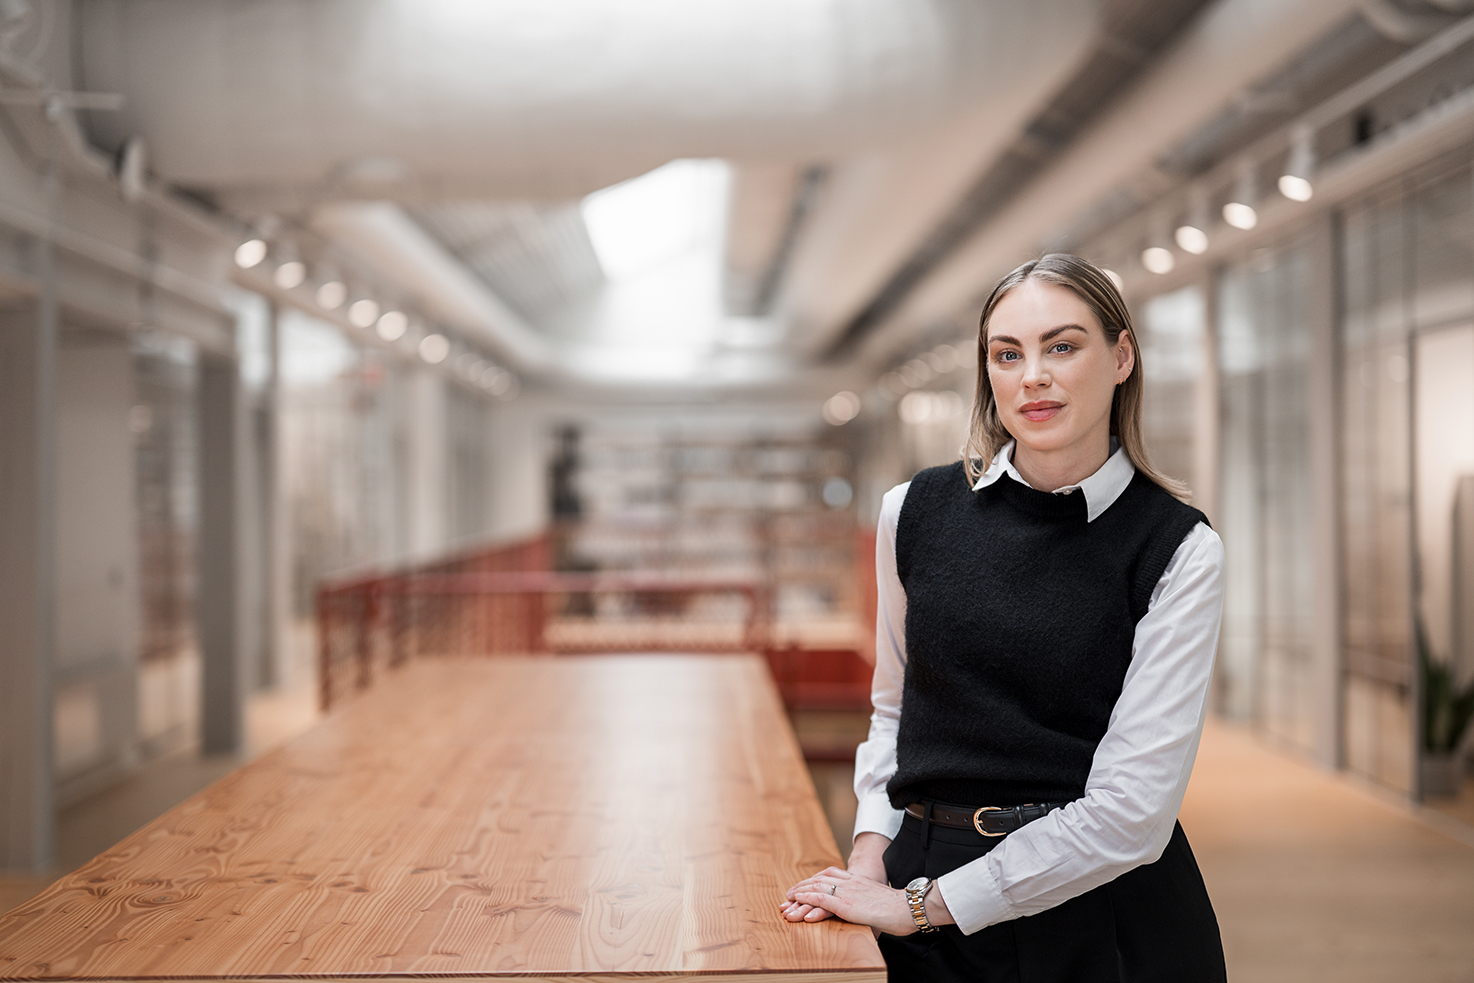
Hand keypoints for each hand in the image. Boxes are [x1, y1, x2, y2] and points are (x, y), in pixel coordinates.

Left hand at [779, 834, 954, 934]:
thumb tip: (868, 917)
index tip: (802, 888)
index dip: (813, 881)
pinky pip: (822, 900)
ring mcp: (847, 893)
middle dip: (801, 888)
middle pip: (819, 880)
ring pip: (816, 889)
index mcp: (858, 881)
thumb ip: (870, 905)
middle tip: (788, 896)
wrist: (910, 906)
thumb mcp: (880, 902)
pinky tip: (799, 906)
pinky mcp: (847, 905)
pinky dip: (808, 902)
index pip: (829, 876)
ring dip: (799, 895)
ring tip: (787, 902)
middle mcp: (850, 883)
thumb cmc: (901, 908)